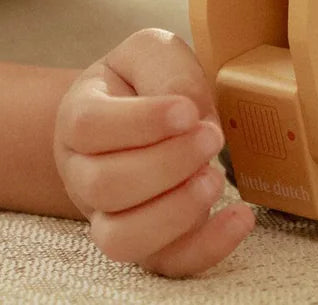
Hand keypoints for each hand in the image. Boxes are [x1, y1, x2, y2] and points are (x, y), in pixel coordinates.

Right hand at [53, 28, 253, 276]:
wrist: (137, 112)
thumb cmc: (143, 80)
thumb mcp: (152, 53)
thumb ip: (166, 70)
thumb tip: (190, 111)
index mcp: (77, 116)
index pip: (88, 126)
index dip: (140, 122)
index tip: (187, 110)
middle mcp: (82, 173)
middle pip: (105, 186)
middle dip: (167, 164)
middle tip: (211, 137)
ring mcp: (108, 215)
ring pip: (122, 239)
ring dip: (176, 212)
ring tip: (216, 178)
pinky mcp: (147, 243)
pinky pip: (166, 264)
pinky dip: (206, 248)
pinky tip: (240, 217)